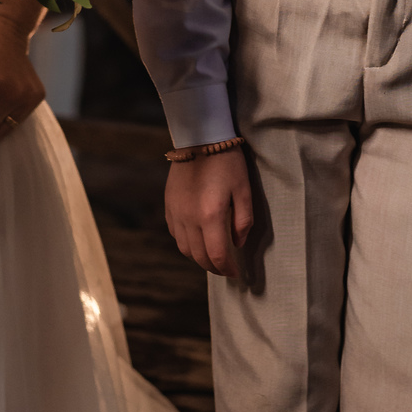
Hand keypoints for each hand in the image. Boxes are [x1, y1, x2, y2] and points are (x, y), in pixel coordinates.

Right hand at [165, 147, 253, 277]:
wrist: (199, 138)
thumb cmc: (226, 162)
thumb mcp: (243, 189)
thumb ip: (243, 220)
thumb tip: (238, 243)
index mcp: (211, 216)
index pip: (217, 255)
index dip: (227, 269)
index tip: (236, 274)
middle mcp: (190, 219)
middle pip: (199, 256)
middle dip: (214, 267)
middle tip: (225, 269)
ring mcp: (176, 213)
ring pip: (185, 248)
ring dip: (199, 258)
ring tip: (212, 257)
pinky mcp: (169, 205)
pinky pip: (176, 234)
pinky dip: (187, 244)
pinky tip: (197, 240)